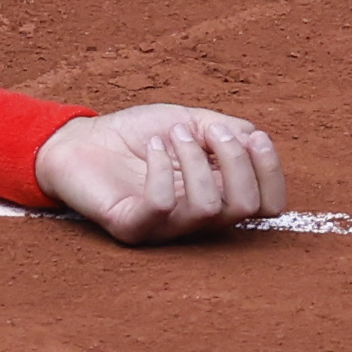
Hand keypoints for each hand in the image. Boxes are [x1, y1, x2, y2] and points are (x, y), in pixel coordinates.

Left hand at [34, 102, 288, 244]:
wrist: (80, 140)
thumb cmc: (137, 135)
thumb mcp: (191, 122)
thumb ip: (228, 131)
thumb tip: (257, 140)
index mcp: (219, 195)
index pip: (268, 206)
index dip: (271, 173)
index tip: (255, 137)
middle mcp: (197, 219)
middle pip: (246, 207)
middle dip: (236, 160)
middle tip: (209, 130)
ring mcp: (166, 228)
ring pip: (208, 207)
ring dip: (196, 159)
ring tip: (173, 135)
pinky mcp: (133, 229)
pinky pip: (163, 206)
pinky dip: (162, 169)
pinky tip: (152, 148)